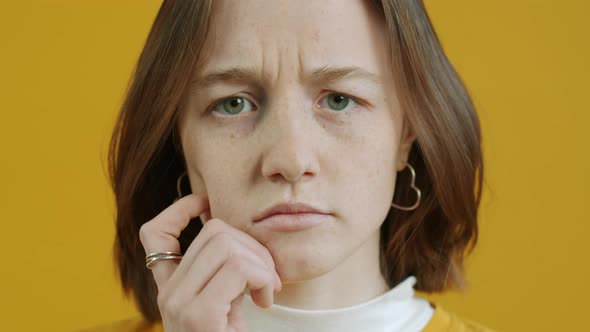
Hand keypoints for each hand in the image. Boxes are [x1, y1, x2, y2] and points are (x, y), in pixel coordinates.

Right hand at [139, 193, 281, 331]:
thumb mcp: (225, 305)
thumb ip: (224, 275)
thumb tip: (243, 238)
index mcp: (171, 289)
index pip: (155, 234)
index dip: (180, 209)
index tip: (207, 202)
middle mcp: (167, 294)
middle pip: (213, 231)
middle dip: (252, 246)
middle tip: (268, 278)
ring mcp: (178, 304)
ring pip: (226, 244)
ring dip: (261, 264)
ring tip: (266, 291)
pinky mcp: (199, 315)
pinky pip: (239, 268)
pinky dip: (263, 278)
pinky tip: (265, 300)